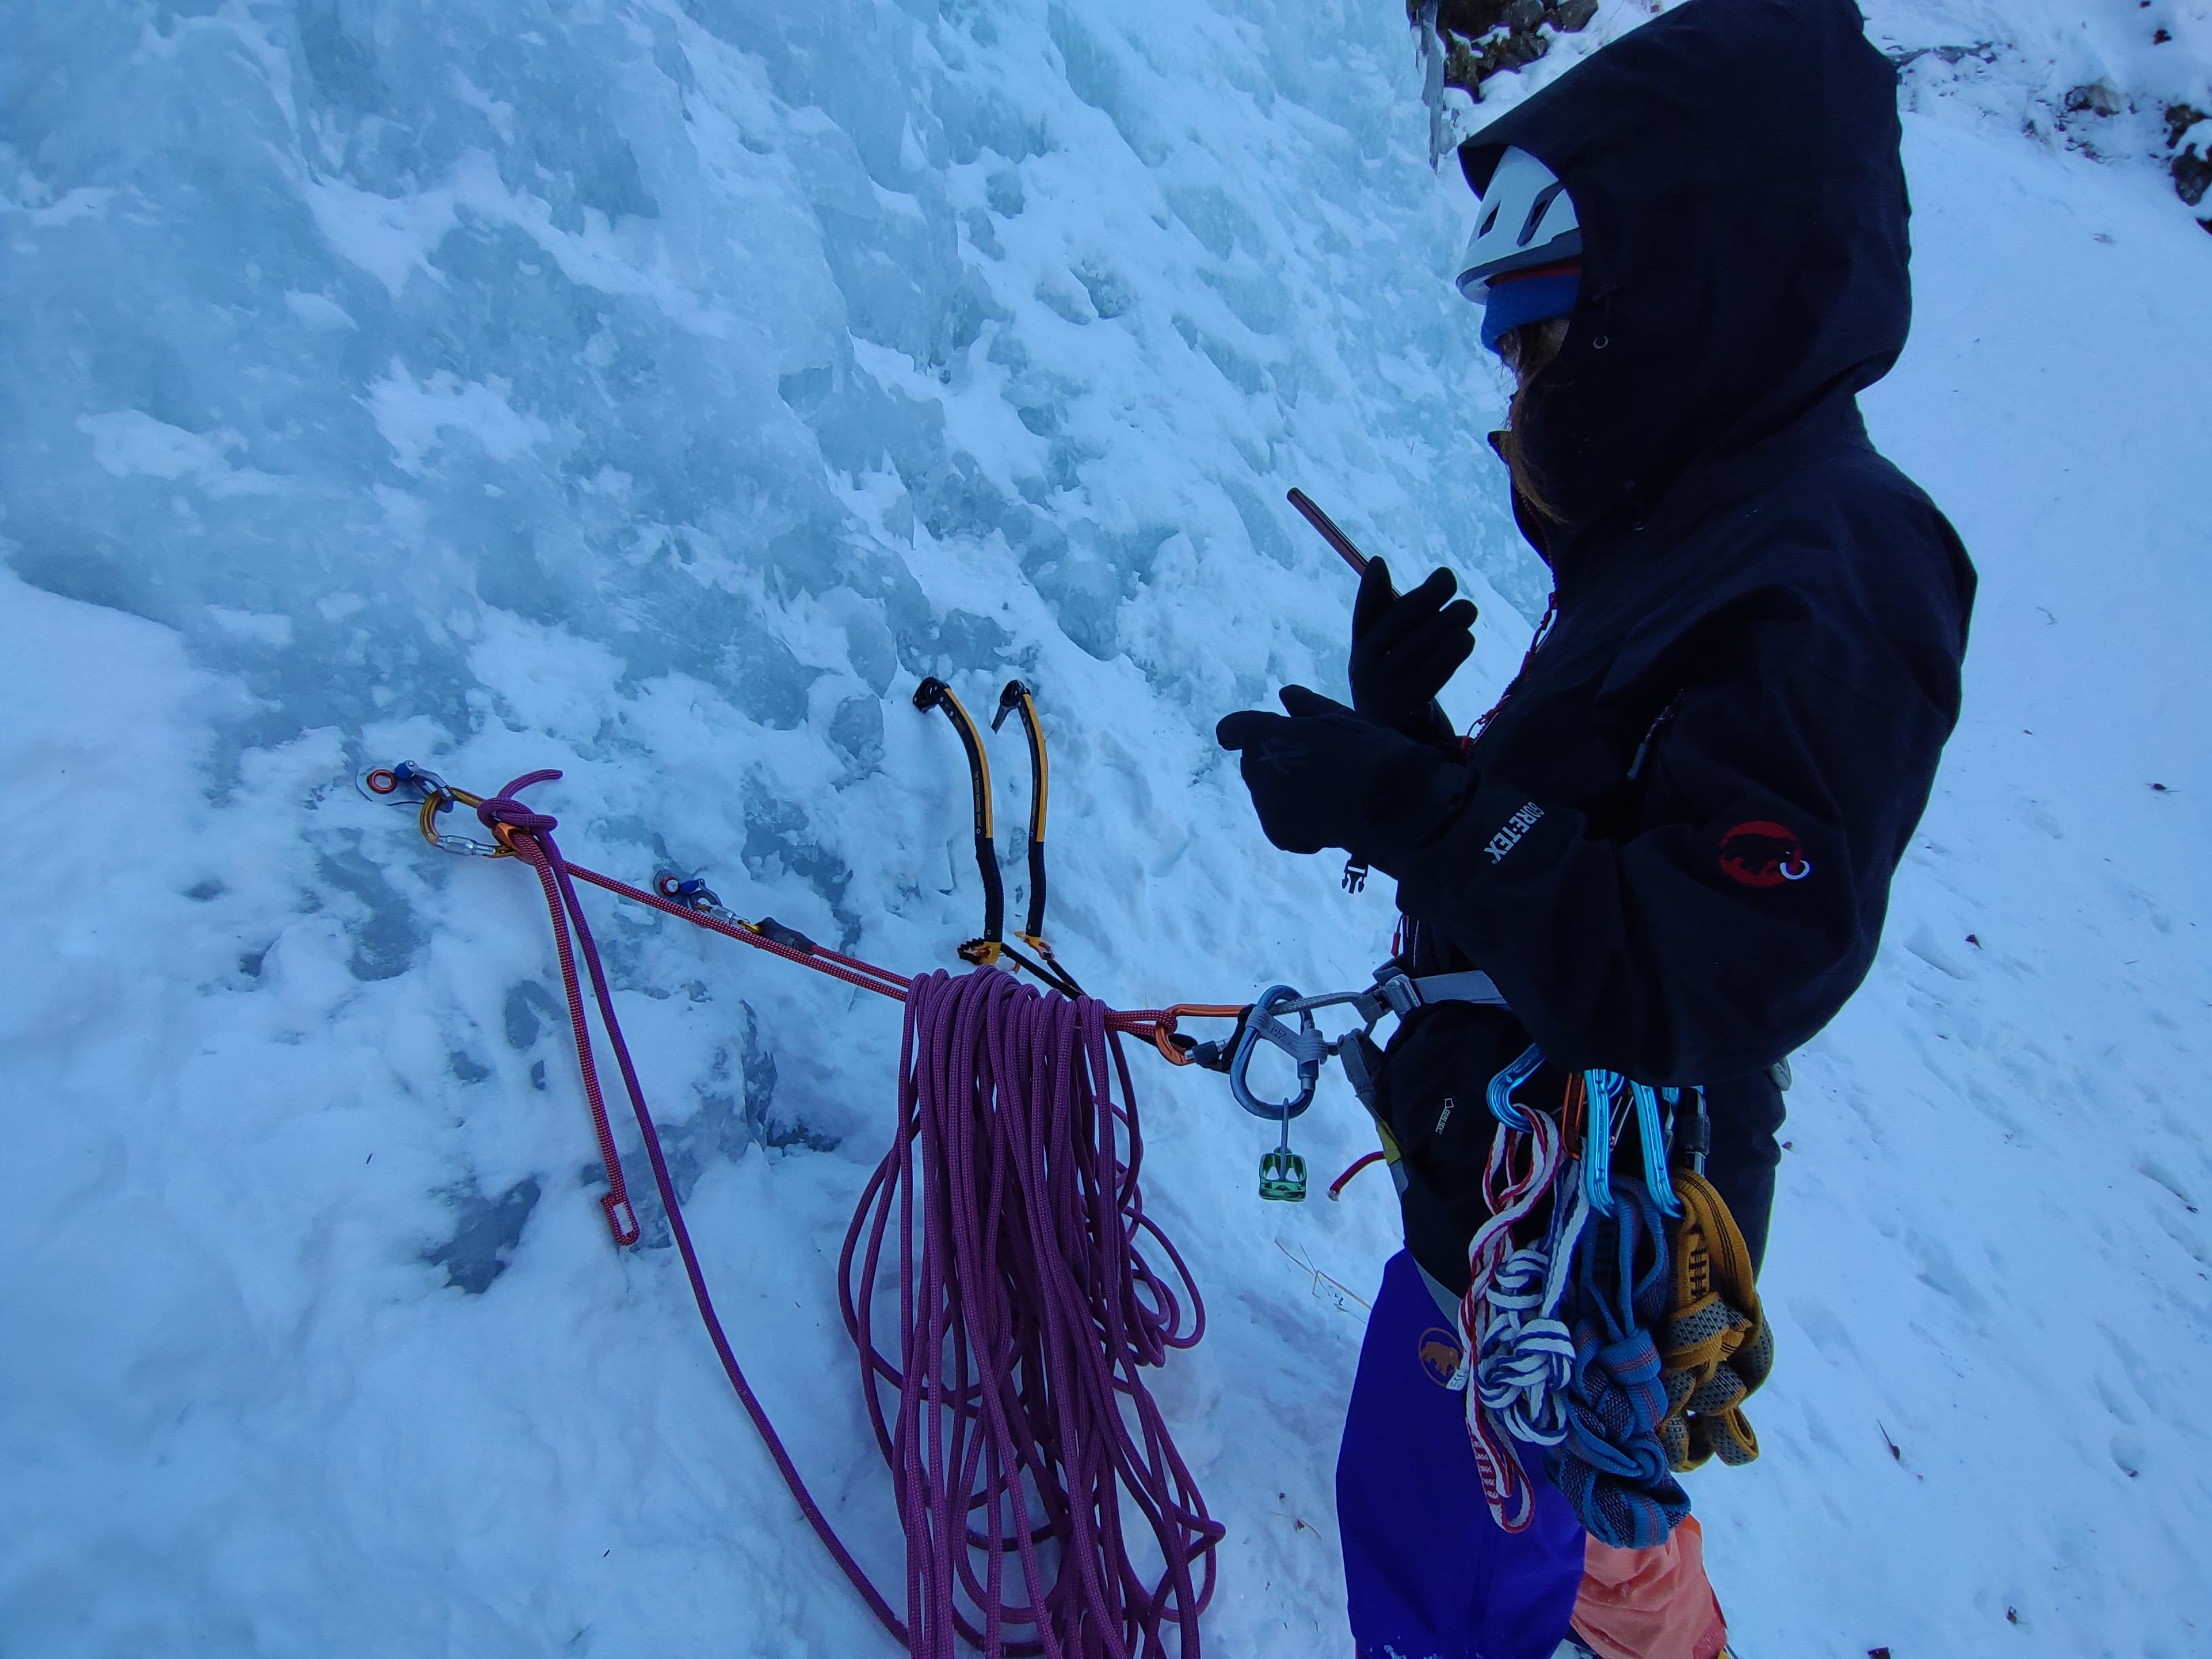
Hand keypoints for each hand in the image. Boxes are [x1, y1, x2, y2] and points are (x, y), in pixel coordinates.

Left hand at [1215, 686, 1463, 865]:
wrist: (1385, 800)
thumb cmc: (1368, 751)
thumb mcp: (1339, 719)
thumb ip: (1306, 706)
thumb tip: (1286, 693)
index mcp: (1265, 732)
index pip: (1233, 728)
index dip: (1235, 732)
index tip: (1233, 740)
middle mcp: (1255, 766)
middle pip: (1255, 764)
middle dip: (1276, 764)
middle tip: (1318, 768)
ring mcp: (1264, 802)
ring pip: (1269, 795)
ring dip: (1290, 793)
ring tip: (1330, 793)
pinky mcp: (1276, 831)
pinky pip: (1282, 823)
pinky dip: (1300, 822)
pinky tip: (1330, 817)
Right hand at [1349, 558, 1476, 741]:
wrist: (1403, 747)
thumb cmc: (1404, 688)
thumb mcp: (1392, 653)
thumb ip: (1394, 614)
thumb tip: (1377, 562)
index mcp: (1362, 650)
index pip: (1363, 615)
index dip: (1369, 590)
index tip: (1379, 562)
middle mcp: (1365, 668)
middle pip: (1397, 624)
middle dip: (1426, 597)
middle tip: (1450, 579)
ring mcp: (1383, 689)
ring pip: (1418, 645)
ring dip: (1446, 622)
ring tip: (1468, 609)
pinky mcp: (1407, 707)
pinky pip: (1432, 674)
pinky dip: (1451, 653)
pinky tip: (1467, 638)